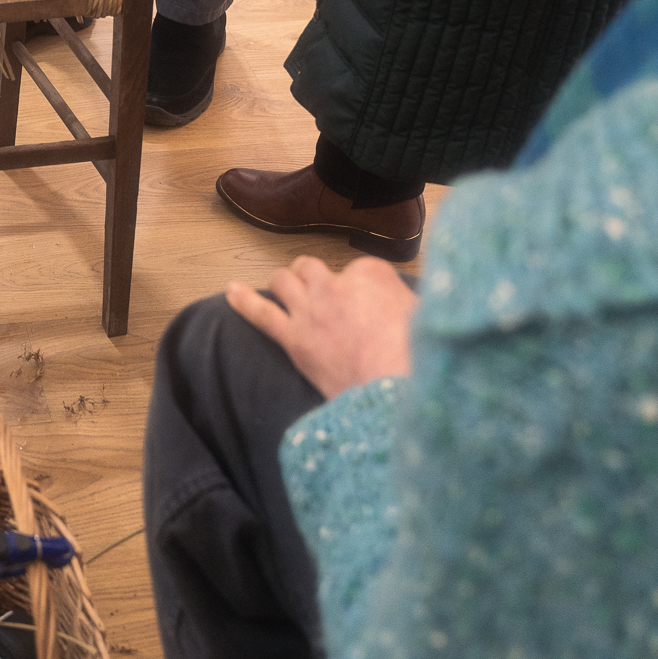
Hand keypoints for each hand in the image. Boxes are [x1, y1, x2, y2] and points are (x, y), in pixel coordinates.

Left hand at [225, 255, 416, 399]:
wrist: (394, 390)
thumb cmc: (419, 357)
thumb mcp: (426, 317)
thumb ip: (411, 304)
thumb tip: (414, 306)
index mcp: (372, 274)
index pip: (359, 270)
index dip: (361, 287)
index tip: (369, 306)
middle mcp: (336, 283)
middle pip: (314, 268)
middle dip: (315, 278)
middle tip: (321, 294)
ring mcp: (310, 309)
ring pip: (285, 281)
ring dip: (284, 283)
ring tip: (283, 288)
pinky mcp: (294, 338)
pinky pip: (262, 313)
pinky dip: (244, 301)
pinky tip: (231, 292)